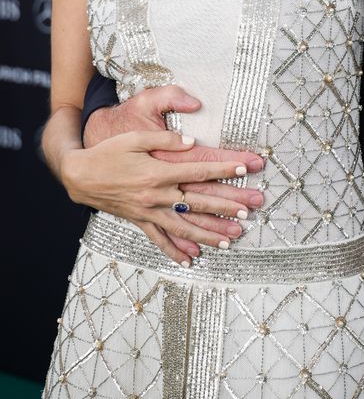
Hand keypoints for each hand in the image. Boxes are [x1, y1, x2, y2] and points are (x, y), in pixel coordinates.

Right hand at [82, 84, 264, 260]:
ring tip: (231, 240)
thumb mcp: (136, 138)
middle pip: (198, 203)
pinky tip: (191, 260)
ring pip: (184, 227)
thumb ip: (165, 141)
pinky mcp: (139, 221)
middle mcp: (156, 196)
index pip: (198, 171)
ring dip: (209, 234)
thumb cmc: (109, 152)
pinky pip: (160, 239)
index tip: (243, 170)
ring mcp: (148, 212)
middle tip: (248, 211)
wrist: (80, 175)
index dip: (222, 170)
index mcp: (158, 173)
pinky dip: (175, 251)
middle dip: (225, 207)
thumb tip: (191, 143)